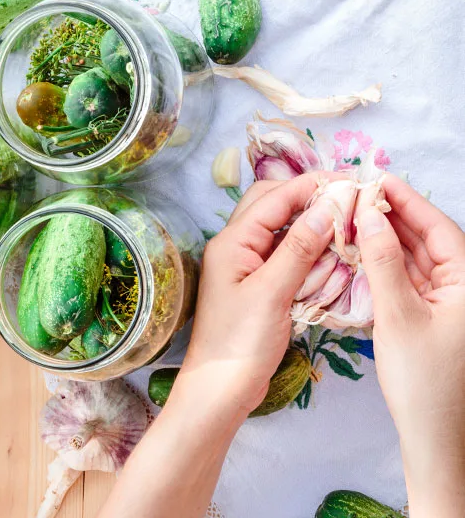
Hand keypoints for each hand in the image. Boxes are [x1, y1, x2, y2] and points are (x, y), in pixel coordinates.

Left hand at [172, 174, 337, 414]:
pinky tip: (330, 254)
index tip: (349, 181)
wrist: (220, 389)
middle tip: (347, 201)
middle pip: (273, 206)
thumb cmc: (240, 342)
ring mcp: (246, 266)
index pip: (274, 198)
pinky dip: (307, 251)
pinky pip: (284, 256)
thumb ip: (299, 248)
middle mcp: (236, 247)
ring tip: (345, 223)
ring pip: (281, 231)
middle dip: (309, 199)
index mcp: (232, 241)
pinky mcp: (257, 285)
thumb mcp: (272, 292)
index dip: (311, 185)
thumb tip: (328, 205)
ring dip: (310, 224)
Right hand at [355, 175, 464, 516]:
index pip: (438, 227)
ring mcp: (448, 303)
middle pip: (427, 239)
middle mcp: (463, 287)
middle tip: (356, 196)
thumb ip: (382, 261)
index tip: (376, 178)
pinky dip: (385, 266)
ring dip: (386, 240)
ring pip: (416, 259)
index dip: (407, 200)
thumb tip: (367, 214)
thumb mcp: (398, 314)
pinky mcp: (431, 317)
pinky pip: (408, 280)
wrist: (434, 437)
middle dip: (392, 216)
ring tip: (352, 218)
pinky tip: (361, 253)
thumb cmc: (422, 379)